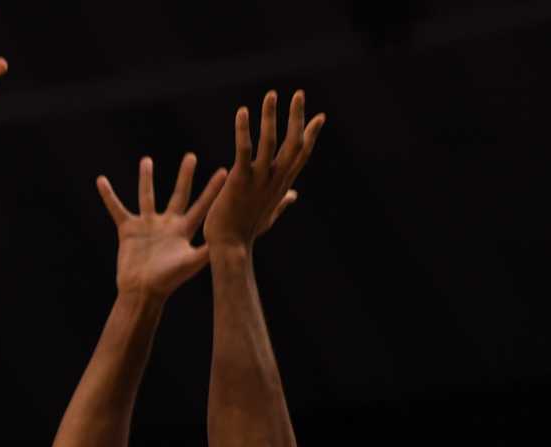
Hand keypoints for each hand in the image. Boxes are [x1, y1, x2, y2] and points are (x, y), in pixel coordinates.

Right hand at [96, 153, 226, 299]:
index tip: (224, 171)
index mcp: (183, 230)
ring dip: (146, 178)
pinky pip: (117, 208)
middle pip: (178, 194)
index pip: (201, 205)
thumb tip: (225, 237)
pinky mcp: (128, 230)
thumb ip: (207, 249)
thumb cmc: (167, 281)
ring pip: (147, 196)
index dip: (212, 190)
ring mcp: (147, 226)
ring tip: (146, 160)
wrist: (141, 292)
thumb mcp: (190, 263)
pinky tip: (101, 180)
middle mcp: (167, 225)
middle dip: (185, 176)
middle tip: (191, 157)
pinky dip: (108, 196)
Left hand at [205, 89, 322, 247]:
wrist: (230, 248)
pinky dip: (244, 130)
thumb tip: (294, 196)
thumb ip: (282, 201)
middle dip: (297, 117)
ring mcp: (259, 179)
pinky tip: (242, 112)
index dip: (311, 134)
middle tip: (298, 93)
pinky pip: (244, 150)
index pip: (301, 155)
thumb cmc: (247, 232)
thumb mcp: (270, 214)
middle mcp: (274, 179)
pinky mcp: (240, 180)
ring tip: (271, 95)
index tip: (320, 116)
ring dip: (272, 116)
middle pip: (293, 143)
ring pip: (270, 142)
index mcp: (281, 185)